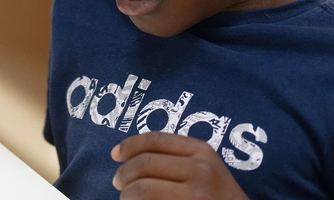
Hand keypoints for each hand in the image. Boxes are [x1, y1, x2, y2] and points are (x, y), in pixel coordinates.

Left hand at [111, 132, 248, 199]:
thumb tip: (125, 156)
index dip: (129, 145)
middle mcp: (200, 170)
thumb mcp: (205, 169)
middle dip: (123, 175)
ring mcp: (196, 195)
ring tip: (127, 199)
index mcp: (202, 151)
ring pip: (140, 189)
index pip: (155, 139)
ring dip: (126, 195)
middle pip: (143, 164)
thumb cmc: (218, 197)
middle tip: (118, 184)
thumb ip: (176, 158)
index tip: (115, 154)